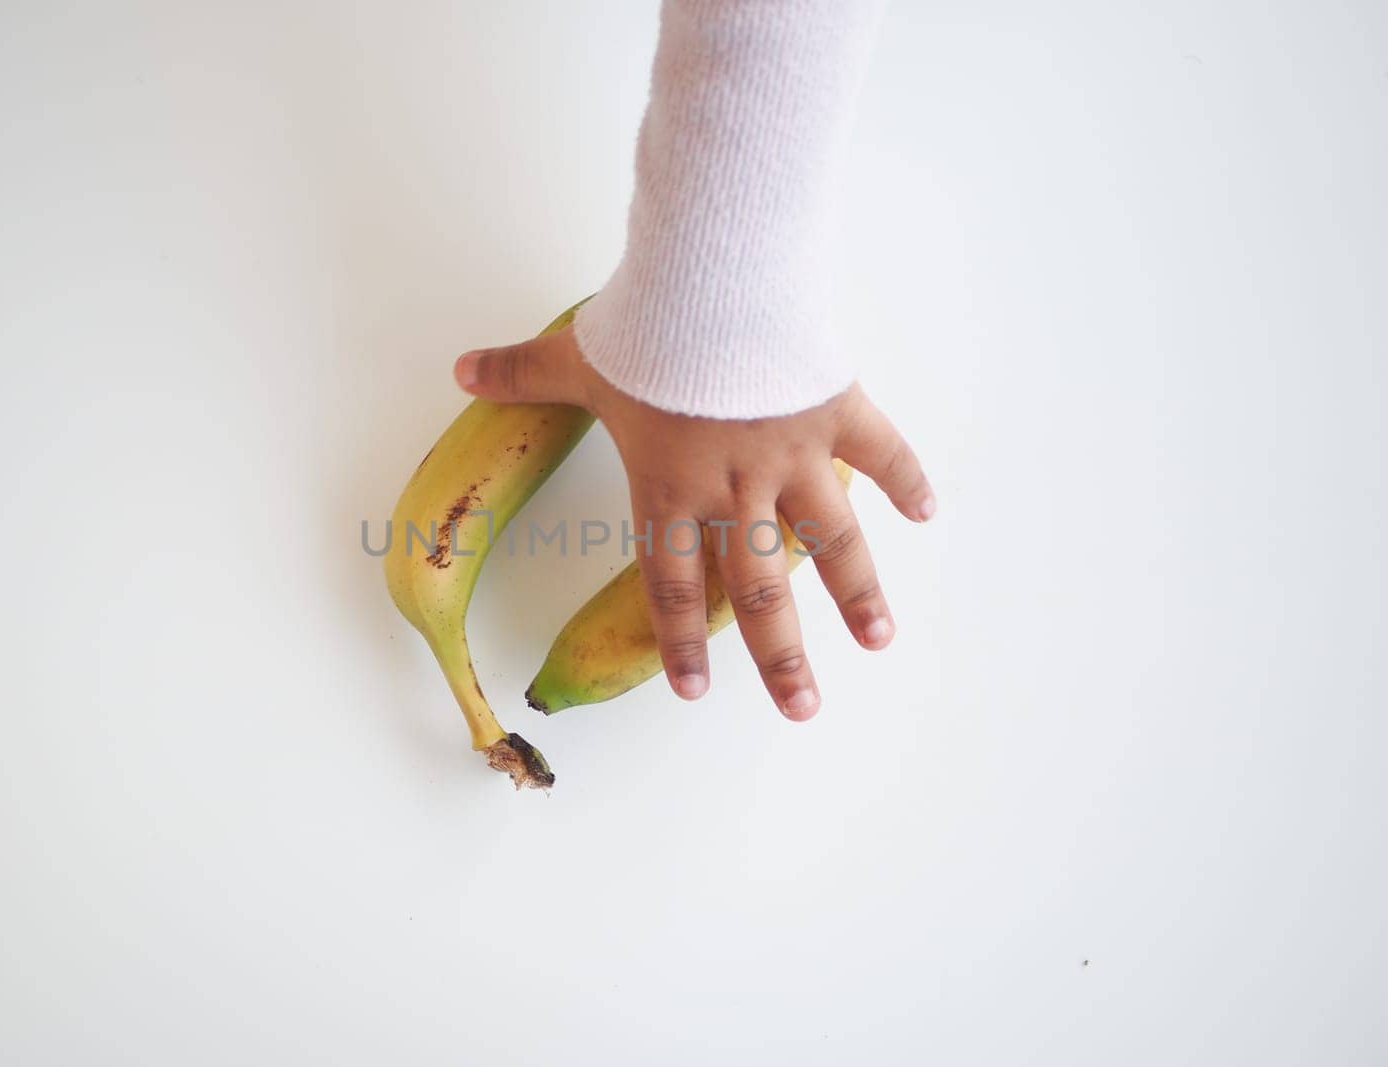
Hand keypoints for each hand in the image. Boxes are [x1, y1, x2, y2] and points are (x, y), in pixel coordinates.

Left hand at [454, 327, 934, 720]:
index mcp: (670, 486)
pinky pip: (882, 452)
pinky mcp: (837, 410)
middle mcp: (735, 487)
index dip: (679, 642)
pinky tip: (928, 513)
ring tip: (876, 642)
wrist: (713, 280)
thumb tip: (461, 368)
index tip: (693, 693)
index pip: (670, 583)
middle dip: (780, 657)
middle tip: (800, 710)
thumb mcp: (575, 356)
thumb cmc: (644, 326)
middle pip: (759, 590)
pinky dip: (905, 479)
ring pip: (830, 540)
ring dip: (857, 593)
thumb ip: (520, 374)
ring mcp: (793, 454)